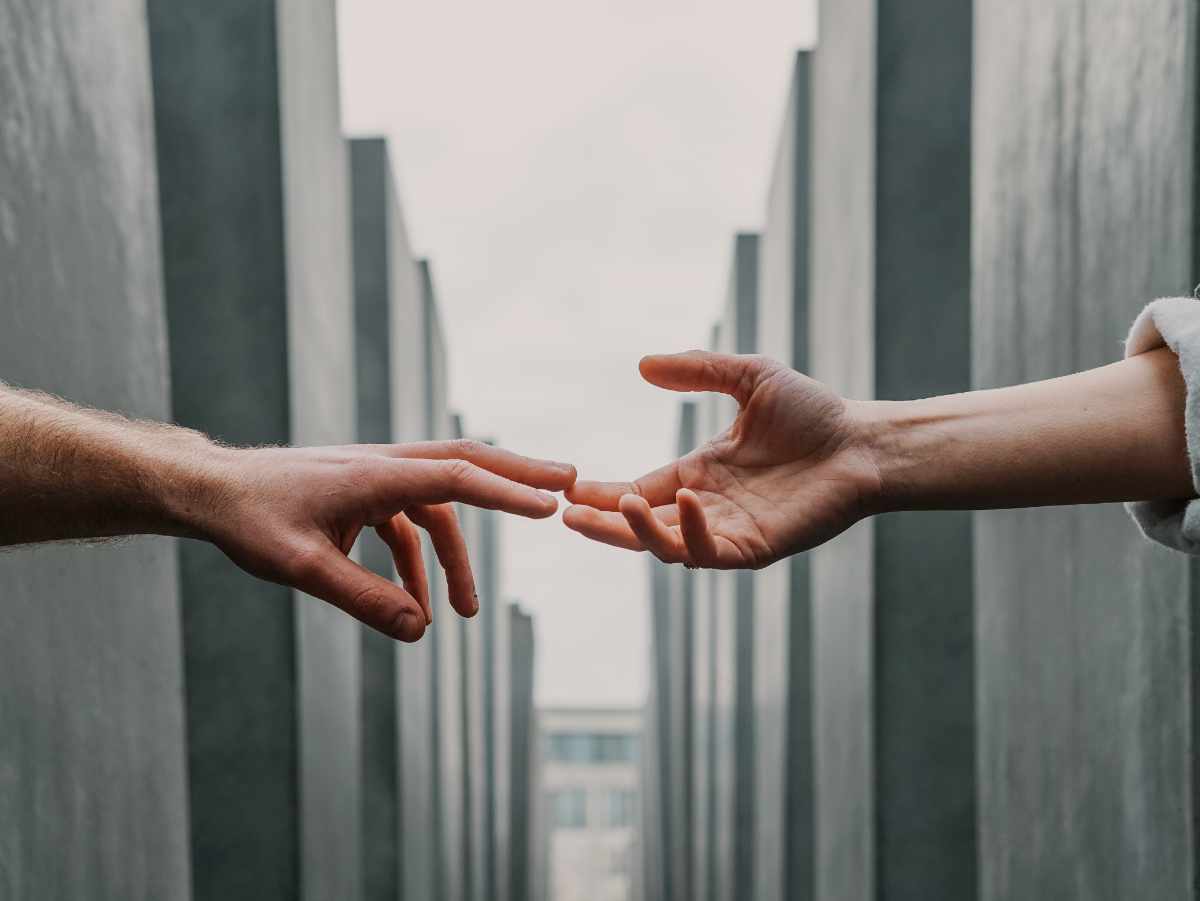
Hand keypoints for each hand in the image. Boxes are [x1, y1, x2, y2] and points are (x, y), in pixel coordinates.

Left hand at [186, 440, 575, 639]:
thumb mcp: (303, 568)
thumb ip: (364, 600)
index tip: (551, 504)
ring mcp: (375, 478)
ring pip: (439, 503)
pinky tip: (415, 606)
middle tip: (569, 483)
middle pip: (466, 464)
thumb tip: (421, 631)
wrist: (211, 492)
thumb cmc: (251, 522)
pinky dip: (419, 562)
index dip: (507, 491)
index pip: (456, 477)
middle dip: (518, 476)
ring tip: (469, 613)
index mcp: (375, 474)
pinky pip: (408, 524)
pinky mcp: (364, 494)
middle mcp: (384, 466)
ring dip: (458, 555)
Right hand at [563, 351, 878, 568]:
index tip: (570, 488)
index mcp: (700, 474)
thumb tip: (642, 365)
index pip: (640, 490)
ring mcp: (730, 531)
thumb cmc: (813, 412)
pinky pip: (711, 551)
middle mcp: (707, 507)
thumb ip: (697, 371)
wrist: (863, 441)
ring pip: (668, 546)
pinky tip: (685, 501)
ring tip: (617, 506)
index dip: (603, 494)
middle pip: (641, 525)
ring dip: (637, 531)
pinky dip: (692, 532)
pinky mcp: (755, 547)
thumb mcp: (748, 377)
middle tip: (568, 514)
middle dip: (603, 524)